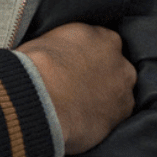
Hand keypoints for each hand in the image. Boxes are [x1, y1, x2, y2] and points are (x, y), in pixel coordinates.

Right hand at [18, 22, 134, 155]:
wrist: (37, 98)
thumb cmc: (33, 67)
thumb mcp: (45, 42)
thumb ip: (63, 47)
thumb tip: (57, 55)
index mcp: (102, 36)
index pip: (103, 43)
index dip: (88, 57)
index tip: (75, 67)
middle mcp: (119, 58)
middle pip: (115, 66)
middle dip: (101, 76)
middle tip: (78, 88)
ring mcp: (124, 87)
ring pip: (118, 91)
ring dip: (104, 97)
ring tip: (79, 107)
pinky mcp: (122, 113)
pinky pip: (116, 115)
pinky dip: (103, 117)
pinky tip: (83, 120)